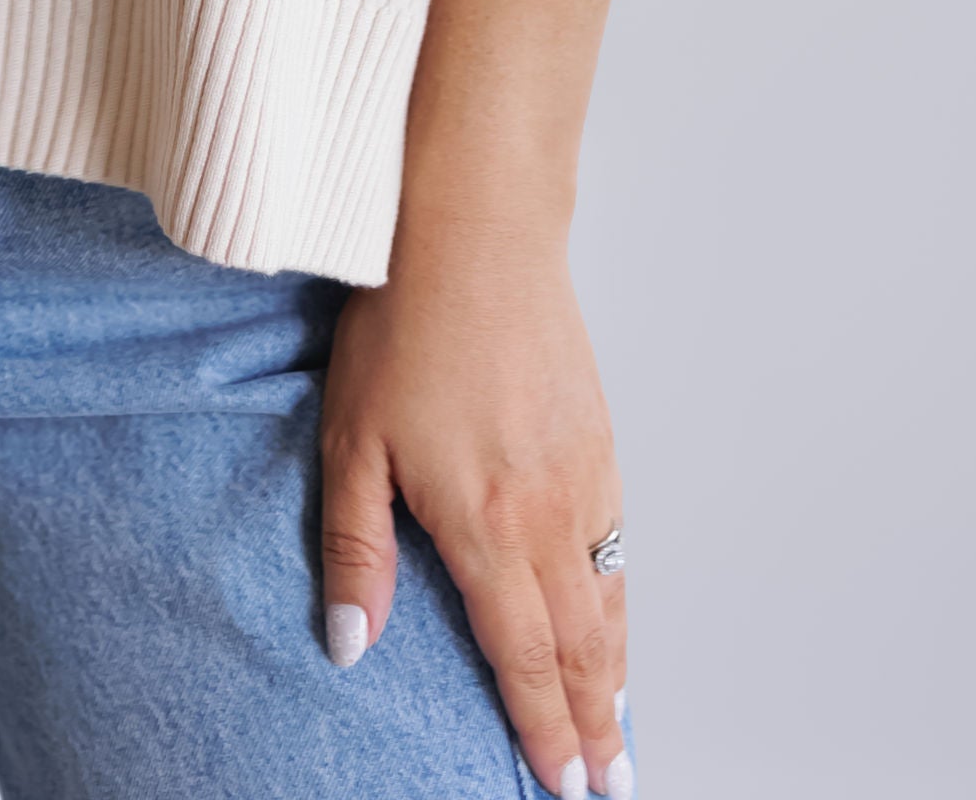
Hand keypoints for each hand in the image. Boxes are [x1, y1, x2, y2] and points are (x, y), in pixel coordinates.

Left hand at [318, 236, 629, 798]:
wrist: (477, 231)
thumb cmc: (405, 324)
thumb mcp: (352, 440)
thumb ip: (356, 551)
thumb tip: (352, 647)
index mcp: (486, 525)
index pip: (521, 657)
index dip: (542, 730)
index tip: (561, 787)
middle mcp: (549, 512)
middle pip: (580, 646)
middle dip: (593, 725)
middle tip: (608, 787)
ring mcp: (585, 474)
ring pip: (609, 600)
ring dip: (615, 674)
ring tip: (617, 729)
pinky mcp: (600, 438)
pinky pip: (620, 544)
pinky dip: (622, 602)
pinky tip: (615, 619)